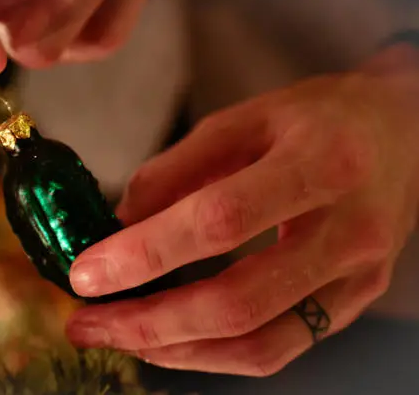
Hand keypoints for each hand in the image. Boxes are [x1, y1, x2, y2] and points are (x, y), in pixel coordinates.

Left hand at [64, 45, 418, 375]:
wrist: (403, 134)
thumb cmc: (318, 118)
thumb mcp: (244, 119)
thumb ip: (177, 171)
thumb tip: (117, 225)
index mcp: (320, 164)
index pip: (220, 221)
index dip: (146, 253)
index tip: (87, 272)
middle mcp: (347, 231)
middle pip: (237, 300)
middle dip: (148, 321)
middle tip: (86, 323)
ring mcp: (355, 277)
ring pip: (256, 342)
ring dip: (174, 349)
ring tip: (116, 336)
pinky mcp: (350, 303)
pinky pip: (276, 349)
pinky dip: (212, 355)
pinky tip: (168, 341)